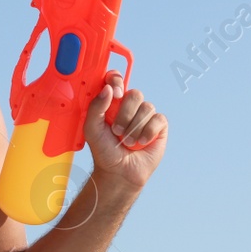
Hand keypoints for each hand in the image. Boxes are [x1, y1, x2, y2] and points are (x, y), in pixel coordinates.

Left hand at [82, 71, 166, 192]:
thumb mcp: (92, 128)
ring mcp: (145, 116)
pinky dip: (148, 132)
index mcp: (113, 102)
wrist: (118, 172)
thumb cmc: (104, 150)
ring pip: (147, 107)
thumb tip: (108, 88)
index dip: (117, 81)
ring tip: (127, 142)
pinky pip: (158, 119)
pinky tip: (141, 143)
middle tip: (117, 131)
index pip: (116, 80)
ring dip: (135, 127)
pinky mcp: (159, 127)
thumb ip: (96, 106)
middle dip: (125, 114)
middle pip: (135, 94)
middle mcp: (130, 106)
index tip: (116, 94)